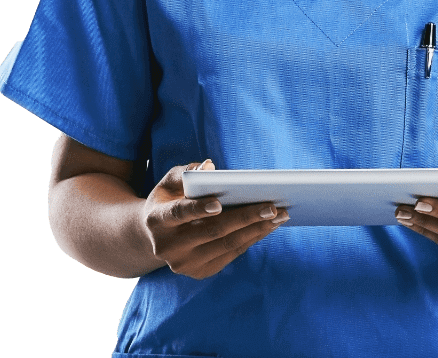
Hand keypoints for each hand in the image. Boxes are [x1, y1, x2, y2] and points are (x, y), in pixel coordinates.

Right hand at [143, 160, 289, 279]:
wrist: (156, 236)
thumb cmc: (170, 199)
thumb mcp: (171, 181)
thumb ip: (188, 171)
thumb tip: (210, 167)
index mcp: (157, 220)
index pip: (179, 214)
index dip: (198, 209)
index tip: (218, 203)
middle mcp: (168, 247)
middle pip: (212, 231)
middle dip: (246, 217)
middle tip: (273, 206)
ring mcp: (184, 263)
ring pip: (226, 245)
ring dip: (257, 229)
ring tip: (281, 215)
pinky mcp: (200, 272)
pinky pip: (232, 254)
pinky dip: (253, 238)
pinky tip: (269, 226)